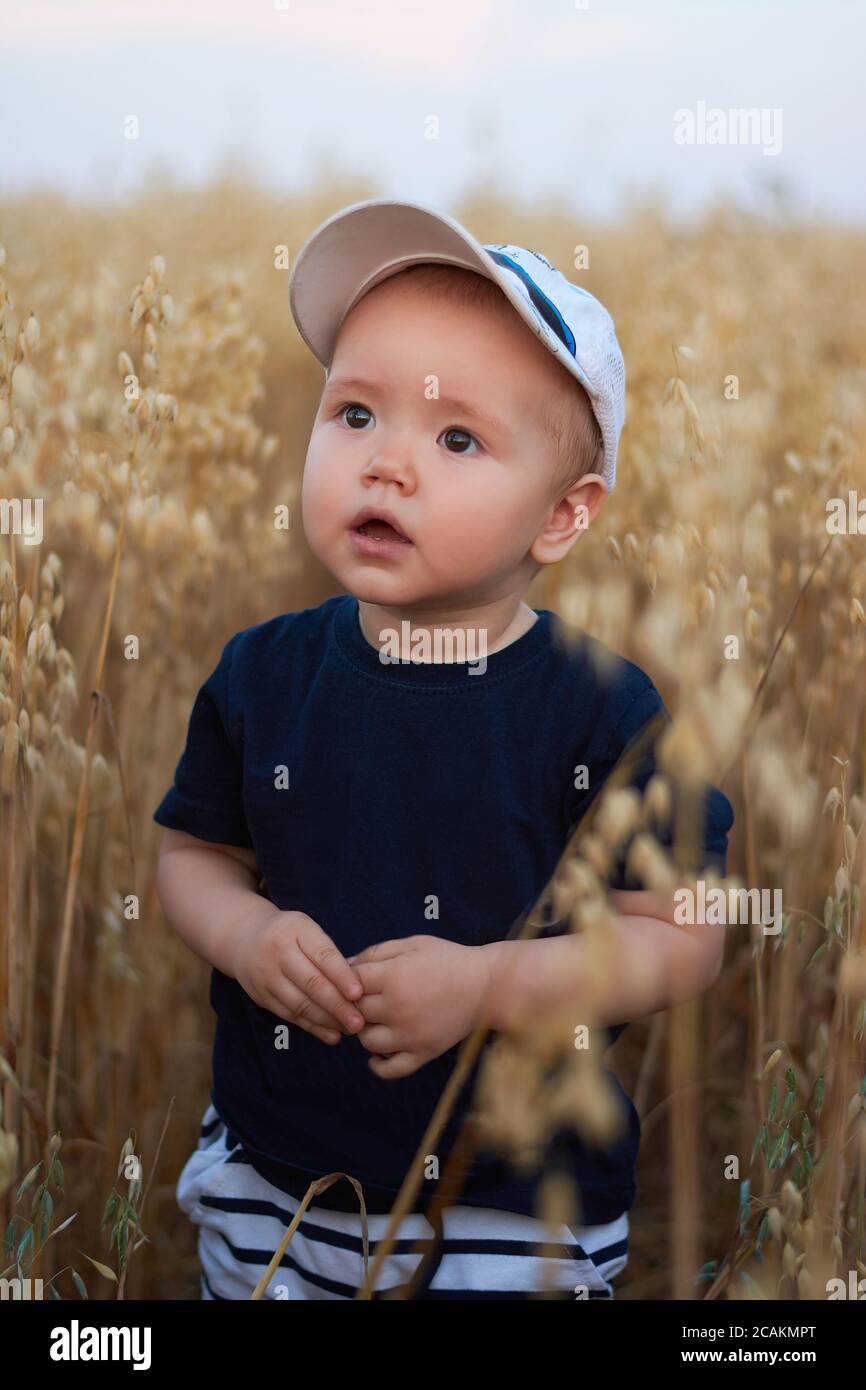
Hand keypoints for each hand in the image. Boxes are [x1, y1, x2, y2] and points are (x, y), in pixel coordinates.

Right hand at [233, 907, 364, 1045]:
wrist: (244, 938)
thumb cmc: (289, 934)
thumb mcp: (306, 929)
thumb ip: (327, 953)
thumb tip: (356, 986)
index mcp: (296, 929)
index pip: (323, 955)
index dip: (341, 976)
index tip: (359, 993)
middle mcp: (278, 952)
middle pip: (311, 983)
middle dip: (338, 1005)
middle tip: (359, 1022)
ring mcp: (267, 976)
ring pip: (300, 1004)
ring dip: (327, 1020)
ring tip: (349, 1030)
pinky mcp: (261, 996)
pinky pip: (290, 1015)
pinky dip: (312, 1027)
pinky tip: (331, 1035)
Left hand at [346, 935, 492, 1078]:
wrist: (487, 985)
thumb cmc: (448, 959)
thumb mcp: (411, 944)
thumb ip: (376, 953)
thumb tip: (345, 966)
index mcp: (392, 976)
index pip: (350, 984)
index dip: (350, 982)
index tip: (359, 980)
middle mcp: (397, 1007)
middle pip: (355, 1012)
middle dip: (357, 1005)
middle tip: (367, 999)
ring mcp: (409, 1034)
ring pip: (366, 1041)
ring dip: (366, 1031)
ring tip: (378, 1021)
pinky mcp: (423, 1053)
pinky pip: (390, 1070)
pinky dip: (378, 1065)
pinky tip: (378, 1054)